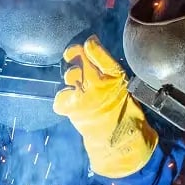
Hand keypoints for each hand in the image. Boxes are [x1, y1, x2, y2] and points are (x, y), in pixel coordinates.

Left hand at [53, 36, 157, 177]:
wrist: (119, 140)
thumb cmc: (123, 113)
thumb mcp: (122, 86)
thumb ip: (106, 69)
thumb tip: (89, 49)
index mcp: (115, 75)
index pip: (95, 50)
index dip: (90, 45)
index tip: (88, 43)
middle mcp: (98, 82)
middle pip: (78, 57)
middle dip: (75, 55)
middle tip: (75, 58)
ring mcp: (83, 94)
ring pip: (69, 75)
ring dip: (72, 80)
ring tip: (80, 90)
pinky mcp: (72, 108)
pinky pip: (60, 96)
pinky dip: (64, 101)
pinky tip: (73, 105)